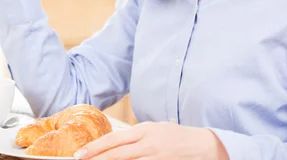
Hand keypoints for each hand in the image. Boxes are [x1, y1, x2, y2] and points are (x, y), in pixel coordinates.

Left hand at [74, 121, 228, 159]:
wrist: (206, 145)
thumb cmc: (177, 137)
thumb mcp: (155, 130)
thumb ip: (137, 137)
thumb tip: (116, 145)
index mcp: (145, 130)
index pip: (114, 139)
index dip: (95, 147)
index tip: (80, 154)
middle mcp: (149, 143)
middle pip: (117, 153)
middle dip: (96, 158)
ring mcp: (156, 156)